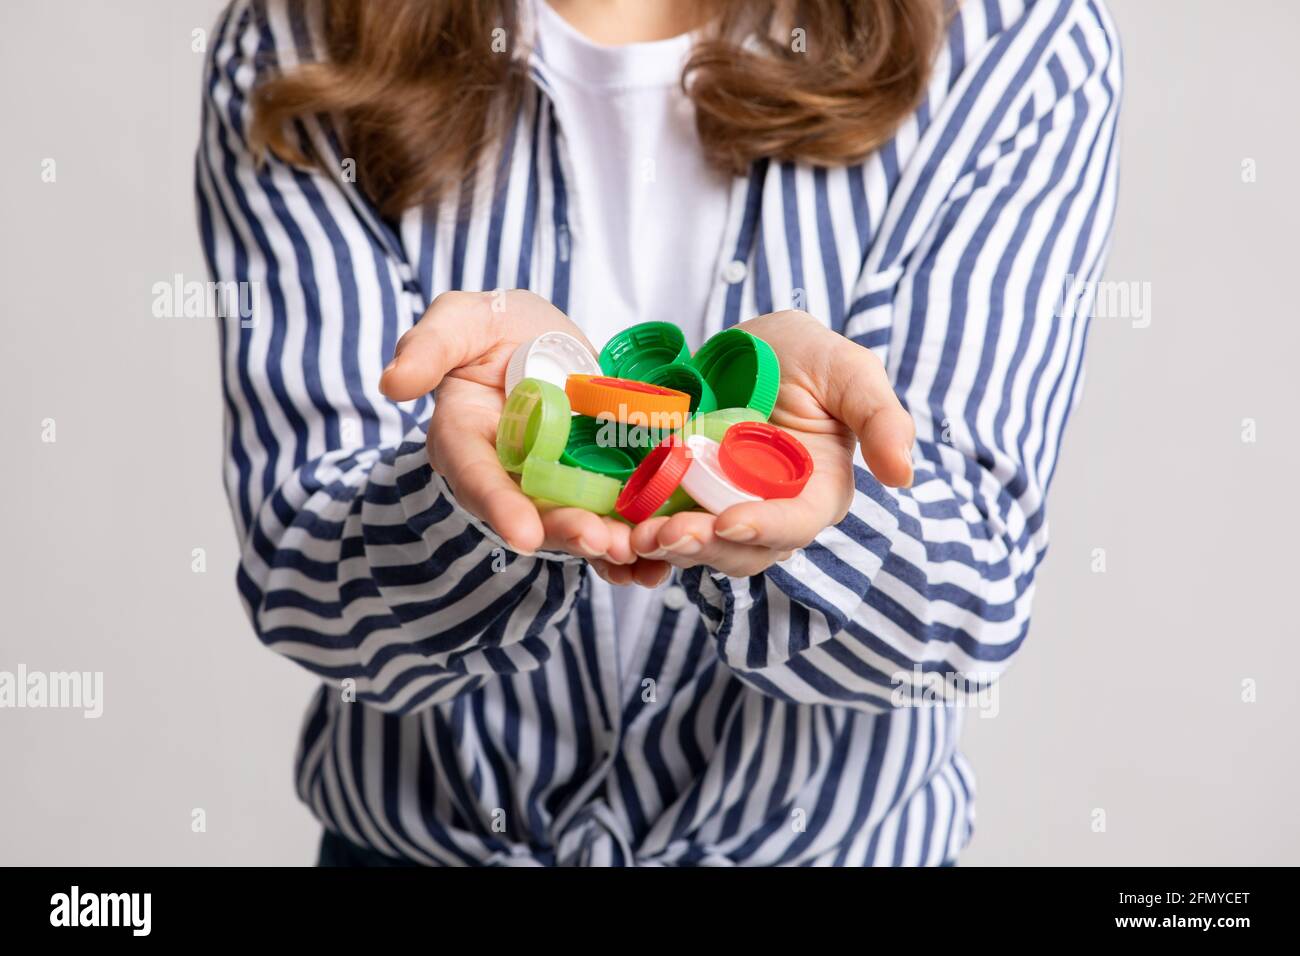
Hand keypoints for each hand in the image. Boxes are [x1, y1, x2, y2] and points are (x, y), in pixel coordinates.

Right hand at [379, 289, 669, 584]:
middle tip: (602, 544)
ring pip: (579, 521)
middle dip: (568, 532)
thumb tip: (392, 383)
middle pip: (536, 512)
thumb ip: (430, 346)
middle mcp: (509, 474)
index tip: (523, 535)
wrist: (545, 337)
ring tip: (638, 555)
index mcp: (466, 440)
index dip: (499, 506)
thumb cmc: (496, 328)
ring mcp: (555, 484)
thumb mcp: (462, 320)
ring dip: (608, 544)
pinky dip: (636, 540)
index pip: (477, 477)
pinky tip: (660, 562)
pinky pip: (614, 517)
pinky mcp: (596, 483)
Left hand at [629, 310, 914, 576]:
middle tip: (661, 535)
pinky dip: (633, 538)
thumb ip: (879, 415)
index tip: (729, 521)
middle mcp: (765, 514)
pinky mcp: (674, 502)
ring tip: (631, 537)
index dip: (763, 528)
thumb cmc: (802, 355)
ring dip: (663, 547)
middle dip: (700, 547)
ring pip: (692, 548)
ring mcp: (716, 511)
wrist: (741, 346)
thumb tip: (905, 474)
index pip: (793, 525)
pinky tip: (611, 532)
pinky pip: (655, 529)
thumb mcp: (846, 369)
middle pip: (737, 551)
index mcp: (814, 493)